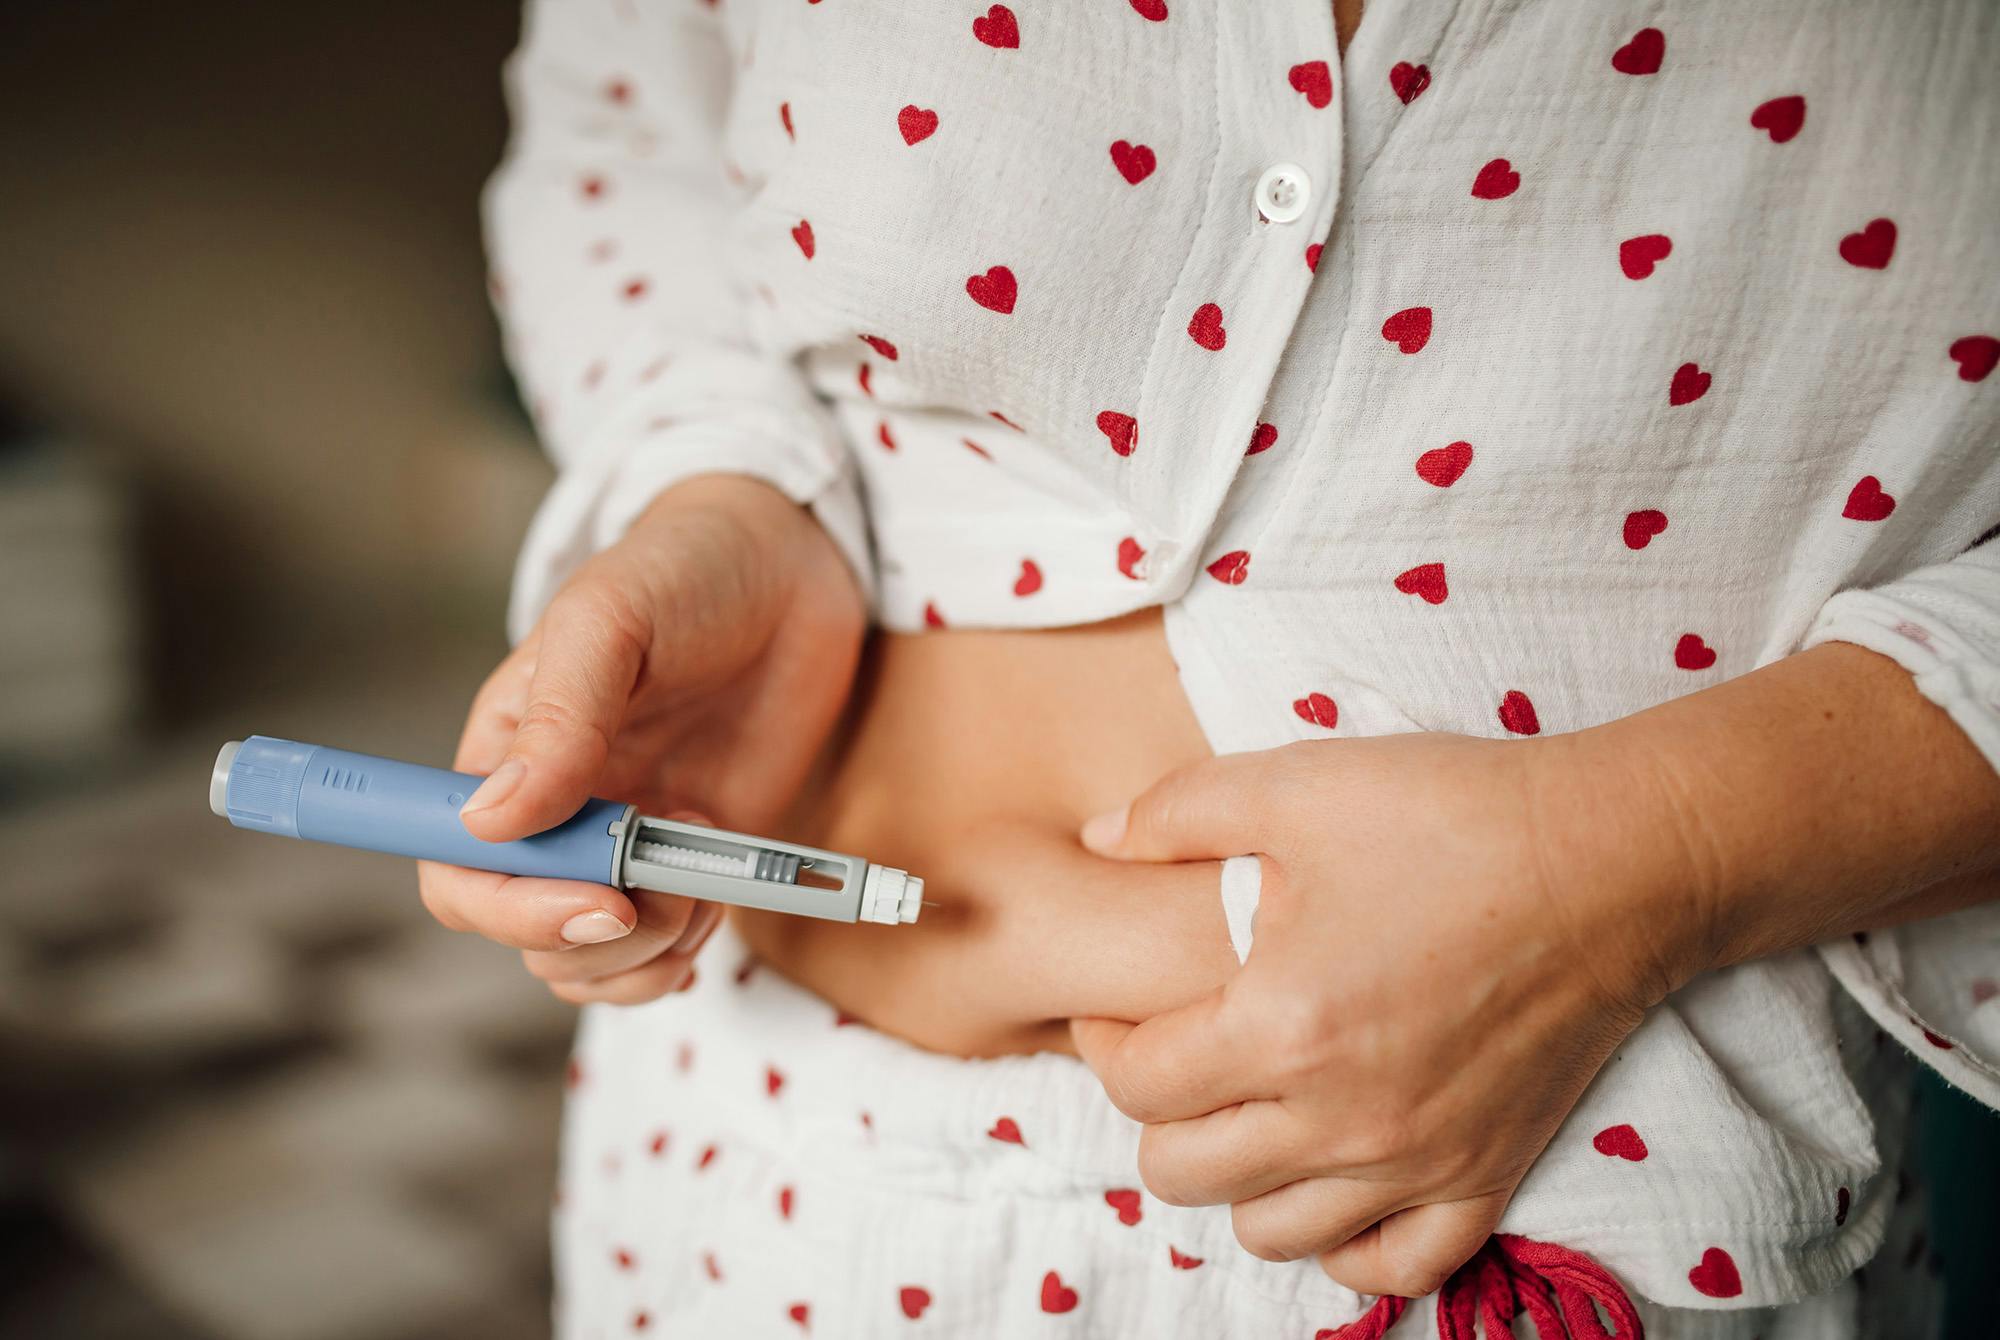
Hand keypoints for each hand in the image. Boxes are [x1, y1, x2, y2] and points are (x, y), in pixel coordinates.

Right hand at [416, 473, 866, 1003]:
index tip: (594, 897)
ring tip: (702, 880)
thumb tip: (490, 817)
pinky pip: (663, 947)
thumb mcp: (609, 622)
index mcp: (506, 755)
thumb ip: (559, 719)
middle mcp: (556, 813)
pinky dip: (689, 948)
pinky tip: (718, 895)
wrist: (792, 564)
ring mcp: (626, 844)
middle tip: (665, 893)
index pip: (455, 867)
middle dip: (592, 938)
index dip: (507, 906)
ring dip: (649, 952)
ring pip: (592, 960)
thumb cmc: (684, 570)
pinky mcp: (694, 859)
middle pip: (523, 932)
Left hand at [1069, 731, 1705, 1297]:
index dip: (1105, 1043)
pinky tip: (1335, 1179)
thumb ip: (1176, 812)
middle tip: (1182, 1054)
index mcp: (1281, 1026)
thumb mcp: (1297, 784)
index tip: (1122, 1007)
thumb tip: (1097, 837)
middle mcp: (1341, 1118)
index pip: (1136, 1085)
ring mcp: (1417, 1160)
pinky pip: (1394, 1266)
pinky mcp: (1487, 1175)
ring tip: (1251, 1109)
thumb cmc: (1452, 814)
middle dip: (1159, 1115)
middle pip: (1183, 1175)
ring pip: (1271, 1233)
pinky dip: (1346, 1240)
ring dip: (1238, 1179)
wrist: (1613, 856)